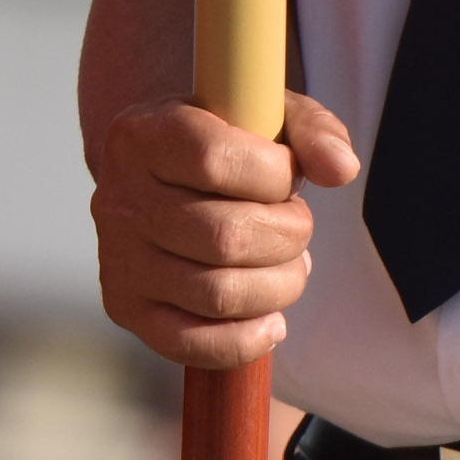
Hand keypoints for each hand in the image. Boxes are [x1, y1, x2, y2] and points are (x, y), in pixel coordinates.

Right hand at [86, 88, 362, 368]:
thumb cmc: (219, 144)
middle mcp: (119, 198)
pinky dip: (247, 339)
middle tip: (295, 225)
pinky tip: (269, 317)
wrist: (154, 177)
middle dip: (288, 236)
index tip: (287, 175)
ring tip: (286, 265)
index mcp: (142, 135)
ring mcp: (119, 258)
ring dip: (279, 285)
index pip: (213, 159)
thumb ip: (311, 129)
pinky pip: (191, 344)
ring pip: (218, 294)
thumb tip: (341, 168)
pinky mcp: (125, 307)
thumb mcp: (262, 115)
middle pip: (224, 237)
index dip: (273, 174)